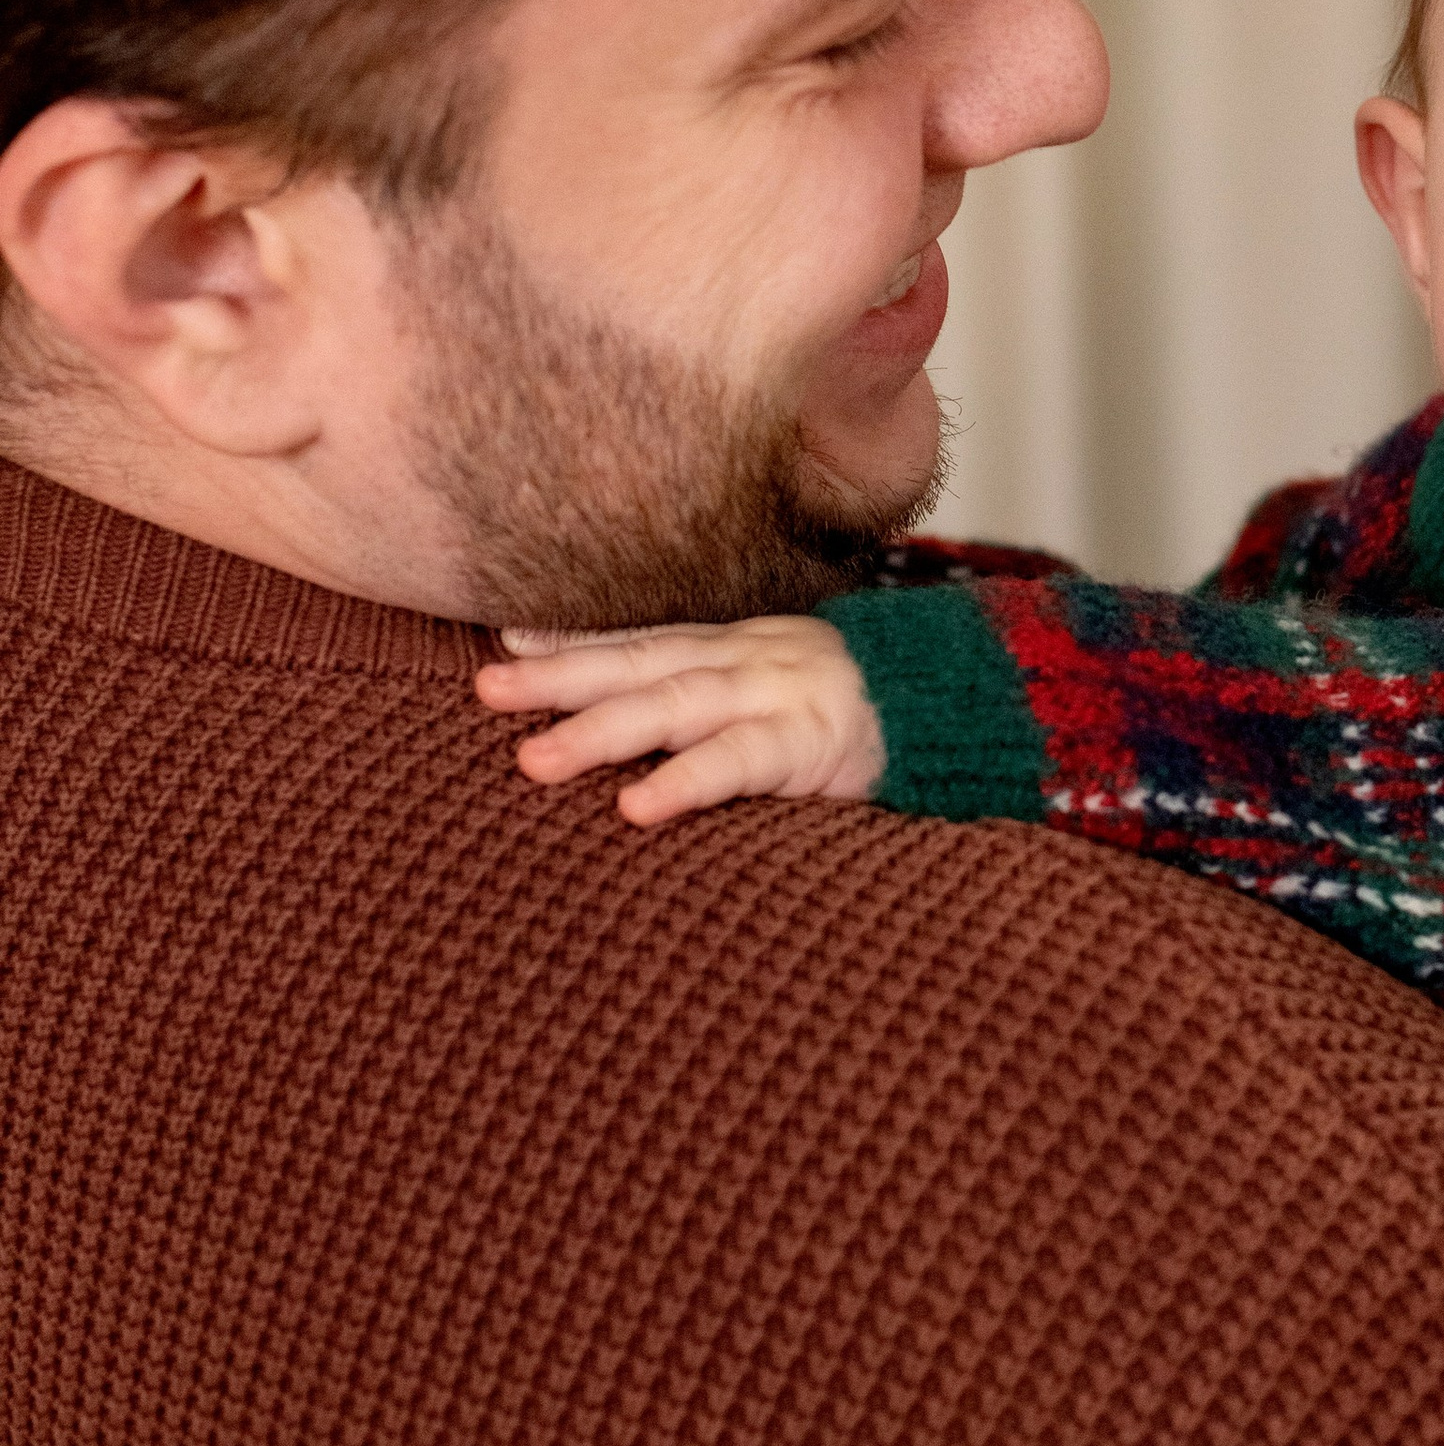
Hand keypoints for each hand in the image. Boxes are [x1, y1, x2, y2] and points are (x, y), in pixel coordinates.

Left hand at [477, 614, 884, 827]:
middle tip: (484, 689)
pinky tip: (633, 807)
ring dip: (599, 730)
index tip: (505, 641)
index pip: (642, 638)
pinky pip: (736, 763)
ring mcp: (774, 694)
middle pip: (637, 663)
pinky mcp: (807, 744)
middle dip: (557, 676)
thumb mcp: (779, 689)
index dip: (573, 640)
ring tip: (533, 759)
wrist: (958, 706)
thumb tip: (637, 734)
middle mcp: (744, 660)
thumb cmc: (858, 712)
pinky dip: (683, 782)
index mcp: (734, 648)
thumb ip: (717, 705)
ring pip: (672, 706)